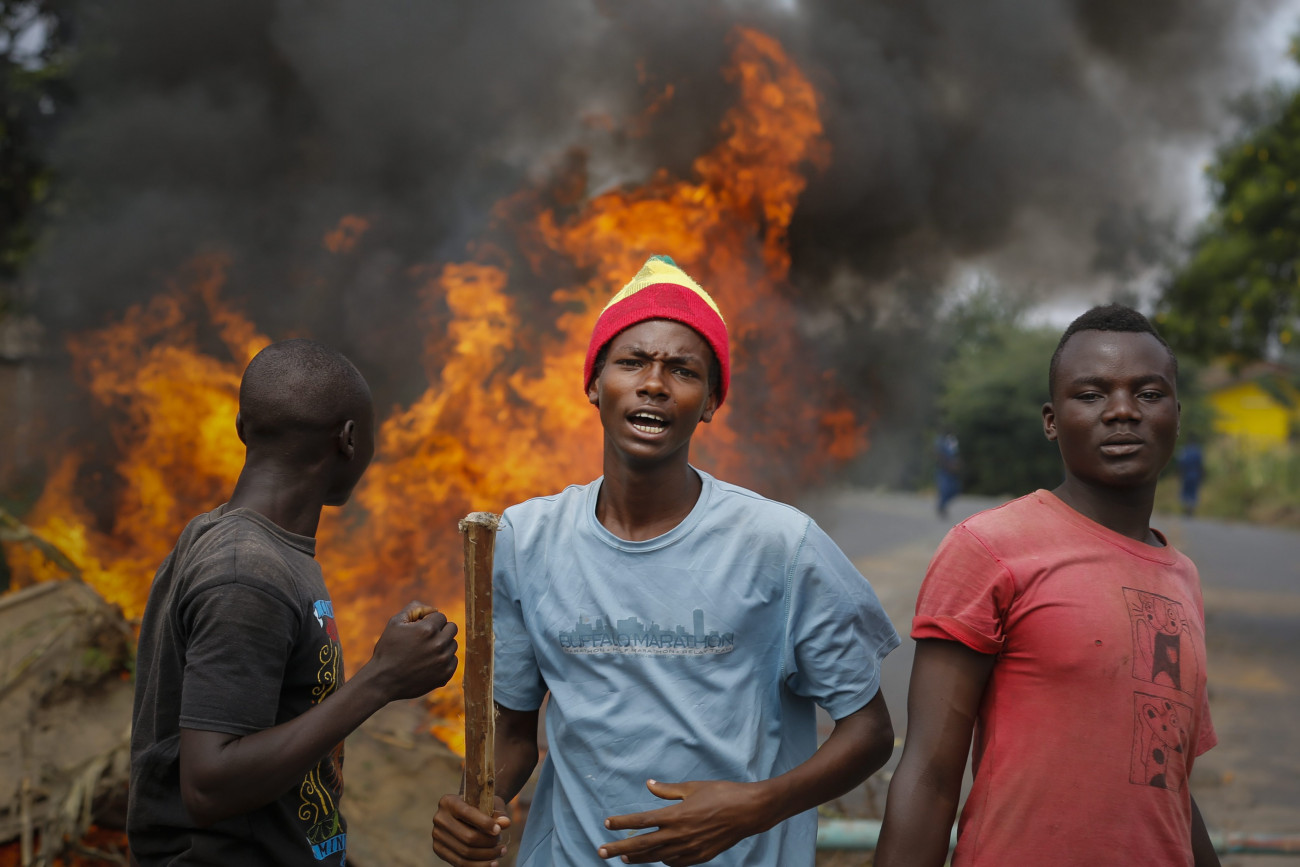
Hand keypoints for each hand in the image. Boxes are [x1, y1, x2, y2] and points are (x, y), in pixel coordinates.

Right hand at [368, 601, 458, 700]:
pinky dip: (444, 660)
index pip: (441, 616)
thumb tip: (434, 609)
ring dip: (442, 645)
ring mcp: (443, 661)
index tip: (417, 631)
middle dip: (440, 630)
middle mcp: (438, 645)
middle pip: (452, 628)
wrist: (383, 681)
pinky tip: (428, 664)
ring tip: (424, 653)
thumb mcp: (395, 623)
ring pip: (453, 644)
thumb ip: (415, 609)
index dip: (428, 621)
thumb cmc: (388, 650)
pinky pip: (453, 660)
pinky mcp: (445, 675)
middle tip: (424, 640)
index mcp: (427, 629)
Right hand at [431, 794, 510, 865]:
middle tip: (502, 844)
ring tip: (501, 852)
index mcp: (449, 802)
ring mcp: (437, 836)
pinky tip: (492, 863)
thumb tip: (505, 823)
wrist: (466, 813)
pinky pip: (460, 863)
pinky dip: (479, 865)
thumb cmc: (480, 805)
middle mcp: (439, 818)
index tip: (499, 830)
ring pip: (465, 853)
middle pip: (467, 837)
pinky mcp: (439, 850)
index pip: (467, 813)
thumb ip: (498, 812)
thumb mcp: (490, 803)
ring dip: (487, 856)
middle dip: (489, 843)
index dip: (484, 823)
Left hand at [599, 779, 771, 865]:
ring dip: (639, 858)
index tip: (607, 824)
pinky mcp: (700, 857)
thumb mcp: (693, 787)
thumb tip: (648, 785)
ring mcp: (689, 849)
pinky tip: (657, 857)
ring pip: (657, 857)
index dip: (622, 823)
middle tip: (601, 851)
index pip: (641, 822)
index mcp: (676, 815)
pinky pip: (675, 862)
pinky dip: (663, 860)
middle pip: (642, 845)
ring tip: (624, 858)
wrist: (748, 812)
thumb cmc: (721, 794)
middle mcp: (679, 835)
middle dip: (620, 849)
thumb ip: (668, 790)